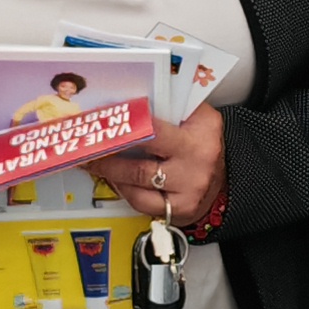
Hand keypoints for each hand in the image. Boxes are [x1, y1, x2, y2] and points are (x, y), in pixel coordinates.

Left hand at [93, 103, 228, 231]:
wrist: (222, 183)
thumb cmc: (201, 146)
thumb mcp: (195, 118)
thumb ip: (168, 106)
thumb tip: (126, 99)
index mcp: (203, 127)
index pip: (155, 122)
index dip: (125, 120)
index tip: (102, 118)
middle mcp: (198, 157)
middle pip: (144, 146)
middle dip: (110, 146)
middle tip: (86, 142)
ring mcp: (190, 186)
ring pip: (137, 177)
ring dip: (109, 169)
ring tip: (91, 161)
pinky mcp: (180, 209)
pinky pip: (141, 201)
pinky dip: (123, 189)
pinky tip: (113, 180)